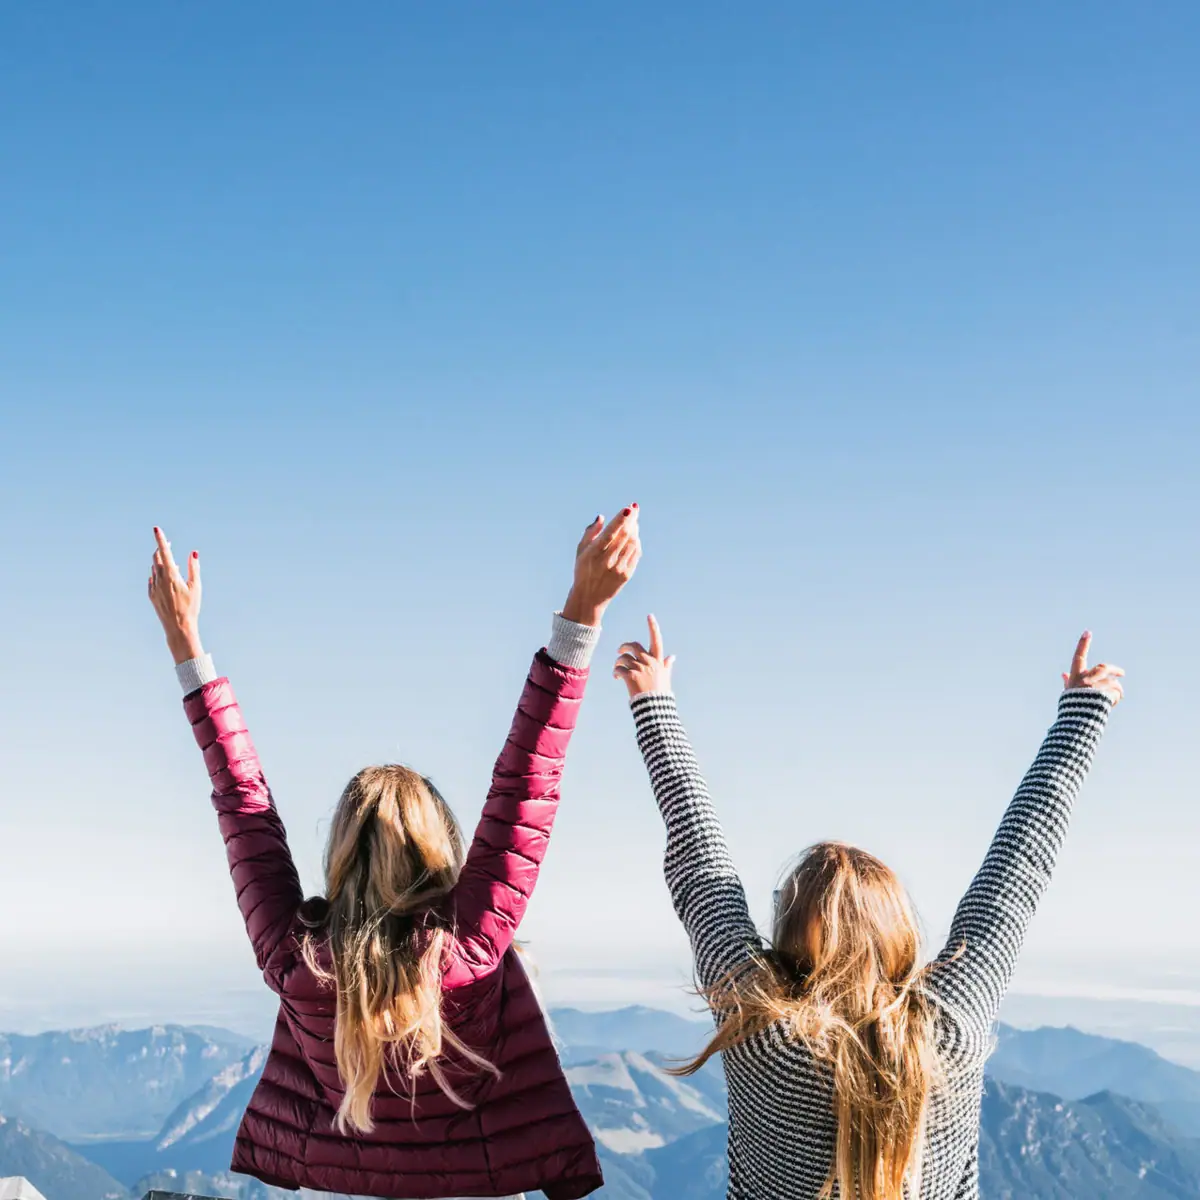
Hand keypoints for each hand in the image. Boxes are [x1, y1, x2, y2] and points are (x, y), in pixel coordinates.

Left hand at [148, 526, 203, 663]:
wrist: (178, 627)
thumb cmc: (190, 607)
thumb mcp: (196, 587)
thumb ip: (193, 568)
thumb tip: (193, 552)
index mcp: (171, 575)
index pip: (164, 552)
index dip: (160, 539)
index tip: (156, 528)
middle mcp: (159, 579)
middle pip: (156, 557)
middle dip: (162, 549)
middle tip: (168, 544)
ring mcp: (153, 587)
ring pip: (154, 568)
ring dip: (161, 562)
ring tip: (173, 564)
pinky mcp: (151, 595)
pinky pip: (152, 579)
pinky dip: (158, 574)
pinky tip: (166, 578)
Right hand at [561, 506, 641, 625]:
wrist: (589, 597)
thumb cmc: (583, 569)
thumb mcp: (580, 551)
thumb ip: (590, 532)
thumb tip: (602, 517)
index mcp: (593, 554)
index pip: (609, 534)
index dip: (620, 520)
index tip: (629, 509)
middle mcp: (606, 561)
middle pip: (624, 536)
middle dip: (631, 520)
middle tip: (634, 509)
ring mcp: (618, 569)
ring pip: (632, 543)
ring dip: (634, 530)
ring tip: (633, 522)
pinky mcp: (626, 575)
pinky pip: (636, 553)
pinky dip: (636, 542)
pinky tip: (634, 536)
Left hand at [613, 614, 674, 697]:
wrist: (654, 707)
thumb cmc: (660, 692)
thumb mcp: (665, 677)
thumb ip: (666, 665)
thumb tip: (672, 656)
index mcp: (657, 661)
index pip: (656, 640)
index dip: (653, 627)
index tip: (650, 616)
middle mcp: (648, 662)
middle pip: (634, 646)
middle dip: (625, 646)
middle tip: (620, 651)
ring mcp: (639, 668)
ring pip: (624, 657)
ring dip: (618, 662)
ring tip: (617, 669)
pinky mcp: (630, 676)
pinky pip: (619, 668)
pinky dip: (616, 671)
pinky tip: (616, 676)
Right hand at [1061, 631, 1123, 705]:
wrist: (1078, 720)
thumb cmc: (1073, 706)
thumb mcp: (1069, 692)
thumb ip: (1068, 682)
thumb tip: (1063, 674)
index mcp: (1076, 676)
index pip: (1079, 656)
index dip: (1083, 644)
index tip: (1087, 632)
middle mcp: (1086, 679)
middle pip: (1104, 668)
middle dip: (1115, 670)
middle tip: (1122, 673)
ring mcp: (1096, 686)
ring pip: (1114, 683)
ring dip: (1117, 690)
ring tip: (1118, 697)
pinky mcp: (1106, 694)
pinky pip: (1116, 693)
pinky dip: (1117, 698)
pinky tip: (1112, 705)